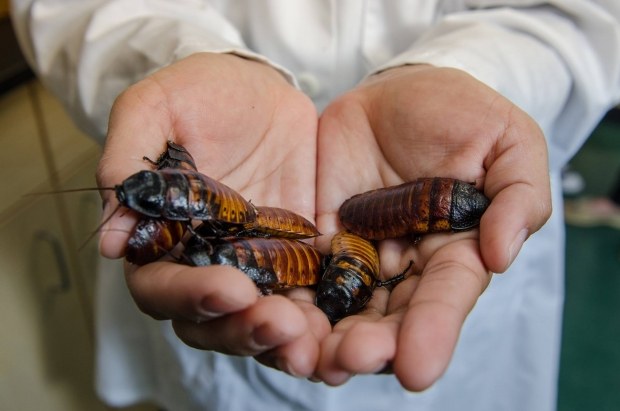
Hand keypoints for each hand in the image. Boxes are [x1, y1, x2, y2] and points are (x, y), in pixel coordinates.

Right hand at [96, 53, 330, 376]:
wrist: (261, 89)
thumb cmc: (202, 93)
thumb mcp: (157, 107)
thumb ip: (128, 159)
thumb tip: (112, 240)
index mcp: (164, 237)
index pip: (160, 287)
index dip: (189, 296)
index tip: (230, 288)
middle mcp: (207, 262)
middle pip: (213, 321)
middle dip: (243, 329)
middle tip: (279, 322)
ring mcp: (257, 265)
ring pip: (260, 322)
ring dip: (283, 338)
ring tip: (311, 336)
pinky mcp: (299, 258)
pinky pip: (309, 299)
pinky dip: (322, 319)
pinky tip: (342, 326)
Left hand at [313, 65, 550, 388]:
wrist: (395, 94)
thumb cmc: (458, 114)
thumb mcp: (506, 141)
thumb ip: (518, 195)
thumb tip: (501, 254)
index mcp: (456, 250)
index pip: (445, 296)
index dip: (433, 331)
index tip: (416, 369)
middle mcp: (407, 265)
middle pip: (389, 315)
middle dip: (372, 343)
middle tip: (350, 359)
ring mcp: (359, 254)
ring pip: (342, 305)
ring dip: (326, 334)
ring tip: (309, 356)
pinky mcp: (319, 238)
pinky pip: (302, 272)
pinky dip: (289, 297)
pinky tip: (273, 316)